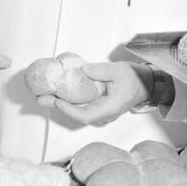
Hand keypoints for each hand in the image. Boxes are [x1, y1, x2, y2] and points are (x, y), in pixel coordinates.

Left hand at [40, 61, 169, 125]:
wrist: (146, 85)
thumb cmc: (134, 79)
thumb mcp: (119, 70)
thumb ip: (101, 70)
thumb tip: (83, 70)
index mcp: (110, 108)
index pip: (86, 115)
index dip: (70, 110)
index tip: (57, 101)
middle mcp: (103, 114)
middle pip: (77, 115)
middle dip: (57, 107)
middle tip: (40, 98)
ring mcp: (100, 112)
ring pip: (77, 111)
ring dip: (59, 104)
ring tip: (43, 96)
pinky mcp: (97, 107)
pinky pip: (80, 107)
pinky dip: (67, 101)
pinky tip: (56, 94)